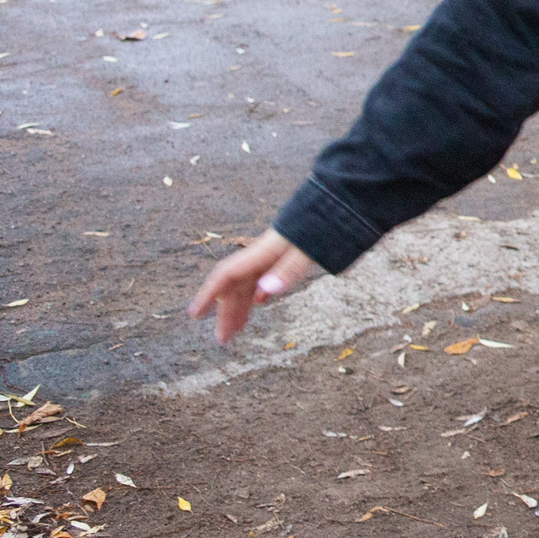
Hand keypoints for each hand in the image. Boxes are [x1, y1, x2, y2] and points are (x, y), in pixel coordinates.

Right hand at [186, 229, 320, 344]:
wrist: (344, 198)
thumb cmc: (329, 220)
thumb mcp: (311, 247)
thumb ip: (289, 268)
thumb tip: (264, 293)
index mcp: (264, 251)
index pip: (228, 274)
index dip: (208, 294)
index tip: (194, 315)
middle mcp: (265, 252)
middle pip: (238, 283)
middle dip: (227, 311)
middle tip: (223, 339)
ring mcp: (276, 252)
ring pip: (251, 281)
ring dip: (242, 305)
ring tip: (237, 330)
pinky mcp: (289, 253)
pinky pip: (266, 276)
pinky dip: (259, 292)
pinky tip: (258, 304)